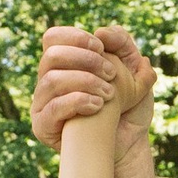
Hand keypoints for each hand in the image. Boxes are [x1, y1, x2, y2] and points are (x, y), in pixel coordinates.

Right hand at [34, 23, 155, 150]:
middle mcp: (49, 81)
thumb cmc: (128, 108)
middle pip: (51, 55)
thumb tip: (103, 32)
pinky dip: (77, 102)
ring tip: (109, 93)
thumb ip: (124, 46)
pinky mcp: (43, 126)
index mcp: (64, 65)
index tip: (101, 46)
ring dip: (84, 81)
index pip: (53, 38)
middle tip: (111, 73)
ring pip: (51, 80)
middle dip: (84, 59)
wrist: (129, 145)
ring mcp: (43, 104)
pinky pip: (51, 108)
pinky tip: (98, 106)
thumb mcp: (134, 71)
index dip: (74, 36)